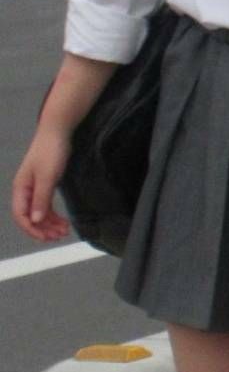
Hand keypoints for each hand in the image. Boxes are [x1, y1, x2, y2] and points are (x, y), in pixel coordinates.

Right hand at [11, 128, 72, 242]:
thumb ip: (41, 199)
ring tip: (64, 231)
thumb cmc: (50, 151)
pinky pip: (46, 207)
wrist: (57, 133)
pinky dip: (54, 216)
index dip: (32, 229)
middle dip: (43, 229)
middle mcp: (25, 191)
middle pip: (30, 217)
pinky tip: (64, 222)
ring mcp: (35, 190)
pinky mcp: (45, 187)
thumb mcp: (47, 177)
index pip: (21, 216)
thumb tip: (35, 220)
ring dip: (50, 224)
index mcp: (21, 189)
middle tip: (59, 236)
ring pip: (40, 214)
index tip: (46, 237)